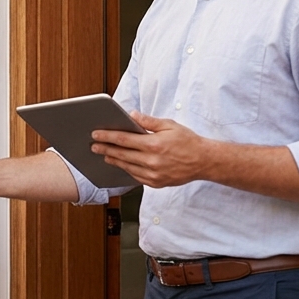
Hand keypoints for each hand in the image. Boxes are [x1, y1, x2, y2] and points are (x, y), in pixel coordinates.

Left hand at [91, 112, 212, 187]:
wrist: (204, 161)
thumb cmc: (188, 141)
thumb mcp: (169, 125)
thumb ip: (148, 121)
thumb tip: (130, 115)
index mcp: (154, 145)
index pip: (123, 140)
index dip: (107, 136)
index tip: (96, 134)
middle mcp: (152, 161)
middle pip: (122, 155)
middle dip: (105, 149)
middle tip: (94, 146)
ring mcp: (154, 174)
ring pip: (127, 167)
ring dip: (114, 160)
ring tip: (105, 155)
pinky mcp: (156, 183)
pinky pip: (136, 176)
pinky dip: (127, 169)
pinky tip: (121, 164)